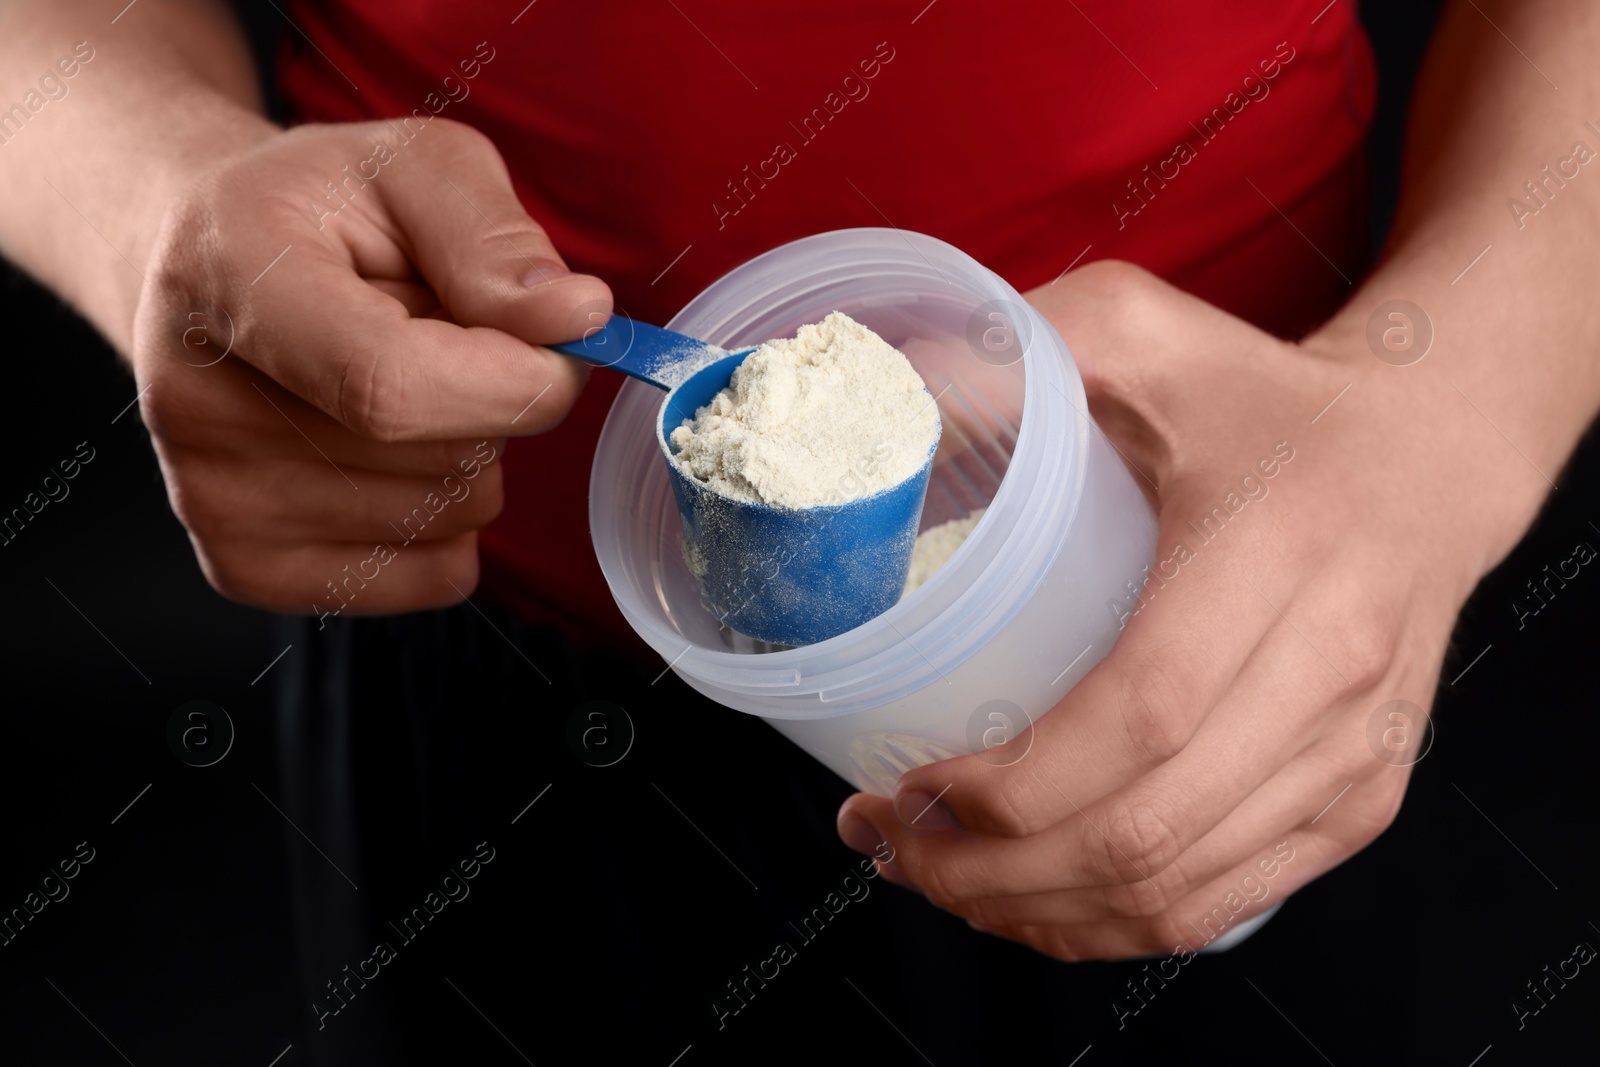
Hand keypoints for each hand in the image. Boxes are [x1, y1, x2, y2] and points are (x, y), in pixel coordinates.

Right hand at [131, 119, 608, 613]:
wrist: (207, 272)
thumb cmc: (318, 214)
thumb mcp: (413, 167)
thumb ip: (496, 237)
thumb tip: (576, 318)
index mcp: (231, 278)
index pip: (391, 385)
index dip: (513, 380)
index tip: (562, 340)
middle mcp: (199, 405)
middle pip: (444, 456)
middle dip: (494, 394)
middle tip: (434, 334)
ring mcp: (216, 501)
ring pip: (453, 515)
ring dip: (469, 451)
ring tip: (394, 380)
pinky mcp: (248, 570)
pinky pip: (438, 572)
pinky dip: (450, 516)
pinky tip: (386, 449)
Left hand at [836, 261, 1504, 958]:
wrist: (1432, 459)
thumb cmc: (1271, 402)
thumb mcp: (1149, 335)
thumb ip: (1018, 350)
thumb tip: (884, 394)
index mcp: (1274, 557)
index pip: (1140, 718)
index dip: (1011, 784)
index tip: (908, 786)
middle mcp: (1328, 675)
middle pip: (1144, 833)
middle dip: (989, 869)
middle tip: (892, 844)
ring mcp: (1351, 756)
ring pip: (1175, 894)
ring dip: (1034, 911)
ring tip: (936, 876)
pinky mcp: (1357, 802)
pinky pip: (1222, 905)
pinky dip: (1111, 928)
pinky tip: (1032, 900)